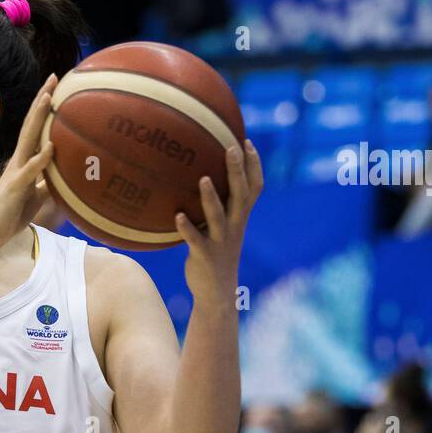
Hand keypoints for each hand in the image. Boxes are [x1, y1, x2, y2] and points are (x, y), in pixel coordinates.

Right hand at [0, 73, 58, 252]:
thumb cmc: (9, 216)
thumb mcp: (34, 197)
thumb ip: (46, 184)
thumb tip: (64, 178)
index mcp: (23, 162)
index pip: (36, 129)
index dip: (45, 108)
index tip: (56, 87)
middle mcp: (18, 161)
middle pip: (32, 124)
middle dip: (42, 100)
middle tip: (54, 77)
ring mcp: (16, 172)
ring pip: (28, 139)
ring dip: (38, 118)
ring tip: (50, 97)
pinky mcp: (16, 187)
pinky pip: (30, 170)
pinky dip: (41, 158)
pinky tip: (51, 146)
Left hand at [175, 140, 262, 305]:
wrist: (217, 292)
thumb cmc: (215, 253)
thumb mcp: (220, 228)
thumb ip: (216, 207)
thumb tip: (198, 178)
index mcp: (241, 217)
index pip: (255, 187)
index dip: (254, 165)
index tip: (246, 140)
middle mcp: (235, 226)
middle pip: (240, 194)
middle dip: (237, 171)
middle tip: (231, 147)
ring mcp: (220, 240)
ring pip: (218, 215)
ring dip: (211, 197)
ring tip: (203, 179)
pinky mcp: (205, 255)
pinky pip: (195, 239)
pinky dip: (186, 227)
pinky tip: (176, 216)